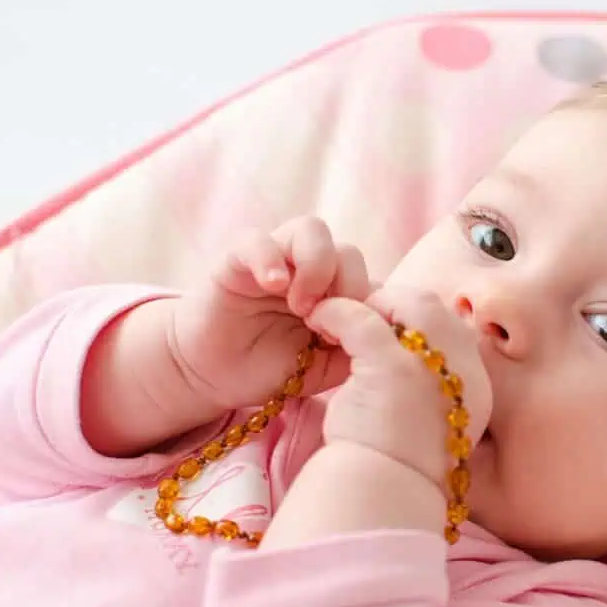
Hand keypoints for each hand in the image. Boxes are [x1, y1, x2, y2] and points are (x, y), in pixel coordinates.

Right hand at [169, 217, 370, 410]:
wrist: (218, 377)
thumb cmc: (273, 369)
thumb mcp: (326, 367)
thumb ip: (357, 346)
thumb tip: (388, 329)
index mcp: (335, 291)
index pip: (370, 277)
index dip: (370, 304)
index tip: (358, 338)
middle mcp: (309, 268)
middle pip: (348, 251)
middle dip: (348, 287)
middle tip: (326, 324)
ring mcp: (276, 258)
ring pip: (312, 230)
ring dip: (316, 266)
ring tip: (300, 306)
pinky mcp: (236, 259)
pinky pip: (257, 239)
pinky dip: (270, 258)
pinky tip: (274, 286)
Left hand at [306, 286, 491, 484]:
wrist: (381, 499)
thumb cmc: (396, 467)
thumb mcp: (427, 424)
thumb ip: (428, 389)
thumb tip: (406, 358)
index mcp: (476, 387)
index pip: (452, 329)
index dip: (416, 322)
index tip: (386, 329)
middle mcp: (465, 371)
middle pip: (434, 309)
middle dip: (395, 304)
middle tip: (362, 314)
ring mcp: (432, 367)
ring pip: (405, 304)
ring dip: (370, 303)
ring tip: (340, 316)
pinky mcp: (393, 367)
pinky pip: (363, 320)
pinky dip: (338, 313)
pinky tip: (319, 319)